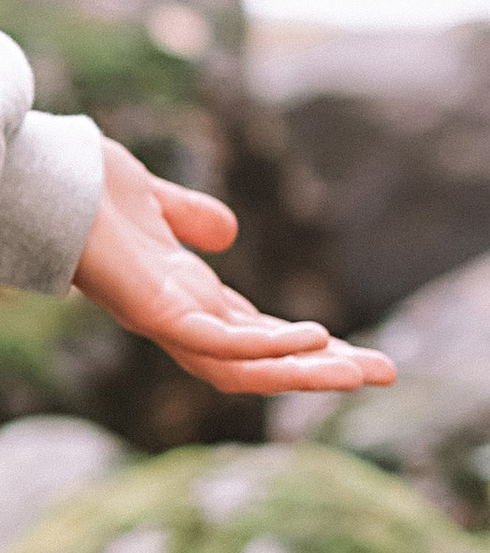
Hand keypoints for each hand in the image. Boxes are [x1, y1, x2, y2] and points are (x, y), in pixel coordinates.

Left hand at [72, 139, 395, 394]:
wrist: (40, 178)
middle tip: (387, 374)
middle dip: (324, 371)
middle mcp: (177, 317)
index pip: (257, 333)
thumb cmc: (83, 187)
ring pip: (246, 366)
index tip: (360, 352)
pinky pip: (217, 343)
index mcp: (184, 295)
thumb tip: (228, 233)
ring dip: (306, 373)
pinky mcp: (153, 313)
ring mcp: (165, 319)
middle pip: (262, 359)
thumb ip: (188, 216)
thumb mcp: (150, 197)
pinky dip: (267, 346)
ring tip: (363, 374)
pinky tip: (314, 338)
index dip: (308, 347)